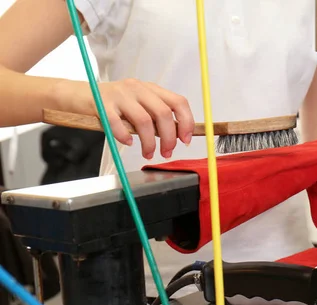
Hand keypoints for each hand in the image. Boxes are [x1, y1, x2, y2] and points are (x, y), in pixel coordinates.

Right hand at [54, 79, 194, 158]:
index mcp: (151, 89)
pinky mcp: (103, 104)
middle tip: (166, 152)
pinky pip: (118, 123)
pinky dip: (125, 136)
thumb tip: (176, 136)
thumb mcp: (139, 106)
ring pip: (144, 121)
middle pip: (163, 114)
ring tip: (148, 153)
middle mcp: (138, 88)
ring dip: (149, 142)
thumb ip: (156, 117)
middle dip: (168, 138)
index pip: (178, 102)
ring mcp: (120, 95)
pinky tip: (128, 143)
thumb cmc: (113, 105)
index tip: (185, 140)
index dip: (186, 122)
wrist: (80, 95)